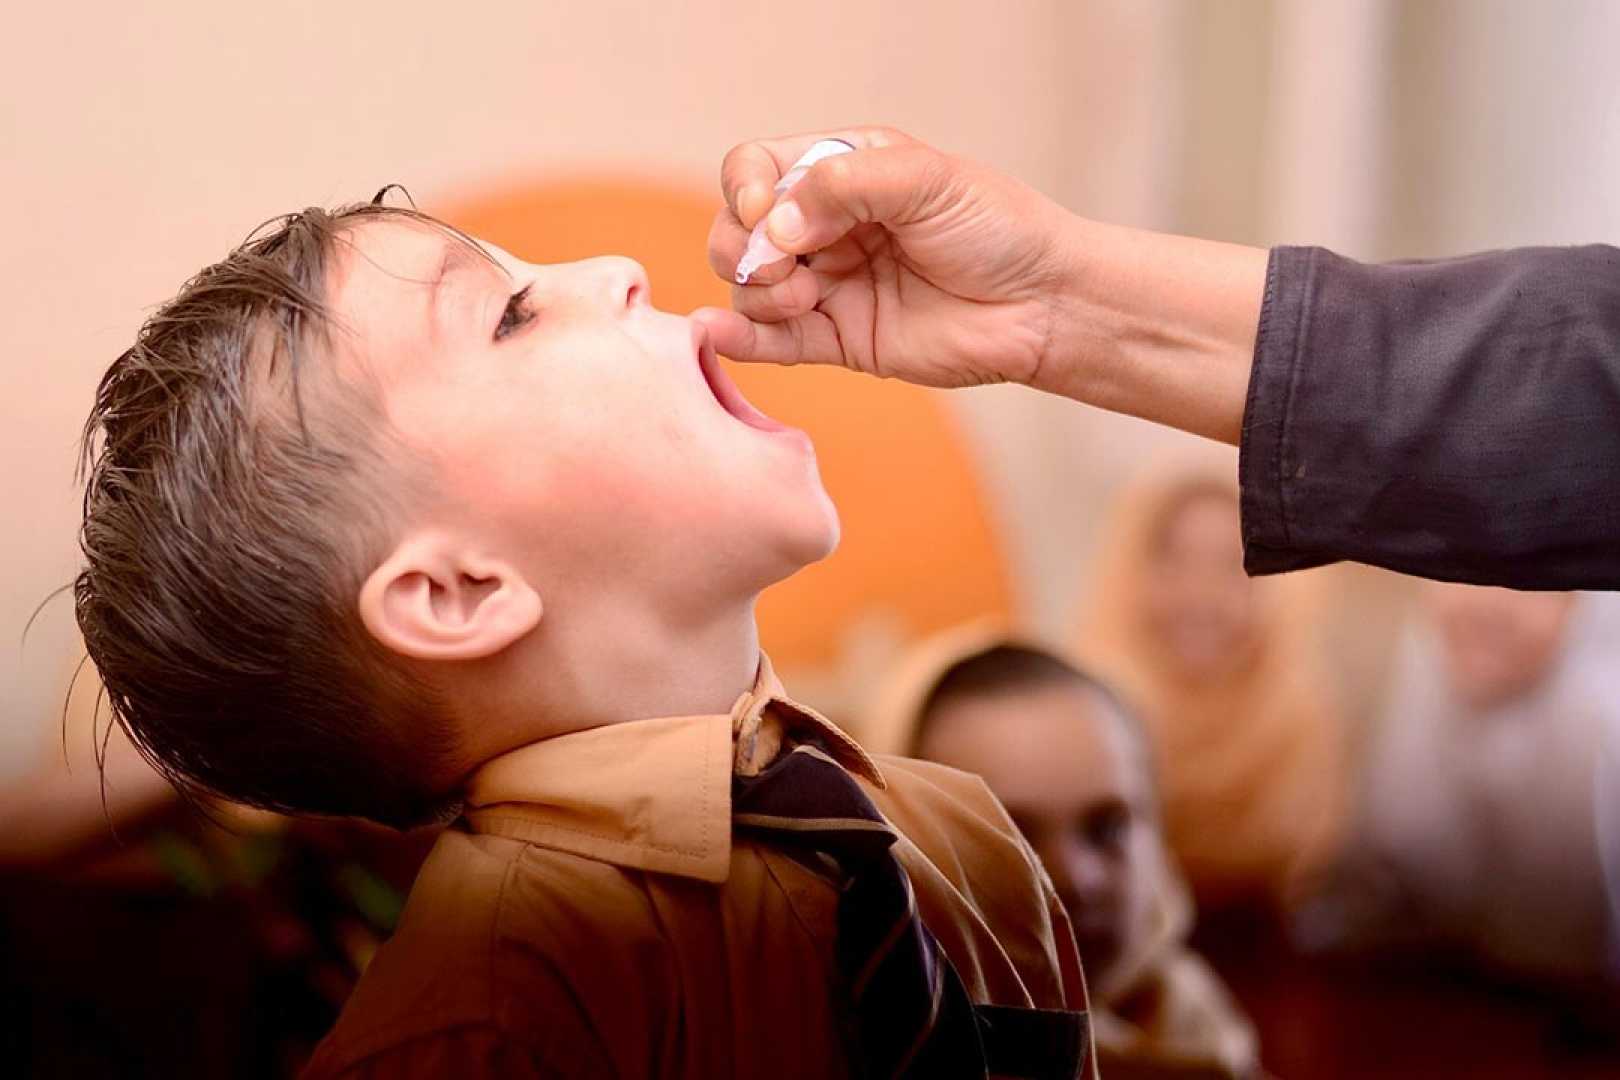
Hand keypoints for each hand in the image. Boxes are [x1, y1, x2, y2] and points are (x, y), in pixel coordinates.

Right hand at [695, 127, 1080, 390]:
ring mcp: (828, 285)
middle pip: (737, 229)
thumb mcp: (925, 180)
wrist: (1041, 304)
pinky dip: (738, 338)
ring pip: (748, 286)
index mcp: (841, 171)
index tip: (766, 213)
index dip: (746, 188)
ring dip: (757, 291)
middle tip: (786, 267)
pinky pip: (771, 341)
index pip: (756, 168)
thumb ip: (844, 187)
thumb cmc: (996, 228)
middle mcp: (825, 227)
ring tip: (804, 299)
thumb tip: (774, 226)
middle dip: (741, 245)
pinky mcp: (837, 340)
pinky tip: (720, 334)